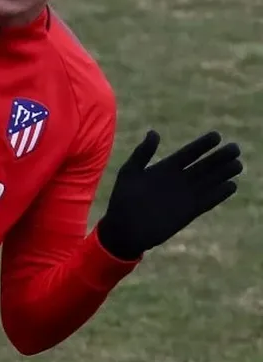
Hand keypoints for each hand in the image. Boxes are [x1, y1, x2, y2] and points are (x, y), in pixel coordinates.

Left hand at [97, 130, 242, 261]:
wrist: (123, 229)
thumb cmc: (122, 200)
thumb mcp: (130, 172)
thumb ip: (143, 153)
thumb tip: (154, 132)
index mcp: (166, 168)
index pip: (189, 153)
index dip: (202, 145)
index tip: (217, 136)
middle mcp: (179, 180)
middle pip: (204, 166)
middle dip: (220, 157)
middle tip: (235, 148)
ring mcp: (185, 196)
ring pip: (209, 181)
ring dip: (224, 173)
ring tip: (238, 164)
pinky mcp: (189, 212)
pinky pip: (208, 201)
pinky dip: (219, 194)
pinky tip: (232, 186)